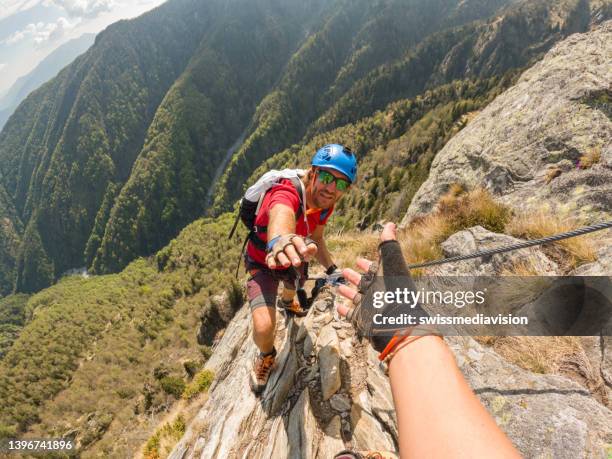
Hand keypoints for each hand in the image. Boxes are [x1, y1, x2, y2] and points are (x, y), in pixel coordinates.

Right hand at [266, 233, 317, 268]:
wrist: (282, 242)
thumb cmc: (297, 247)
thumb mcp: (305, 246)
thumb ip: (311, 248)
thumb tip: (313, 248)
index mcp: (293, 239)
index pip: (297, 241)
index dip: (301, 246)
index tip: (305, 252)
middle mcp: (284, 243)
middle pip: (288, 248)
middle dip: (293, 255)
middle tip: (298, 263)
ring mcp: (277, 249)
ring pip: (279, 253)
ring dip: (283, 259)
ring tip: (287, 264)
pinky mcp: (271, 255)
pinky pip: (269, 258)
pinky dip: (270, 262)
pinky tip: (272, 266)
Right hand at [336, 222, 435, 352]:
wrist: (395, 319)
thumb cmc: (394, 288)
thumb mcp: (391, 261)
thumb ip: (388, 244)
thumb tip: (391, 224)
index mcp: (384, 278)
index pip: (374, 269)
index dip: (366, 264)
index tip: (358, 260)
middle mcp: (376, 292)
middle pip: (364, 282)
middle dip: (355, 276)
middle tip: (345, 271)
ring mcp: (368, 306)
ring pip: (356, 297)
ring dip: (347, 292)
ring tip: (338, 286)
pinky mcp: (361, 319)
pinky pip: (351, 314)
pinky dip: (344, 310)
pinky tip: (338, 306)